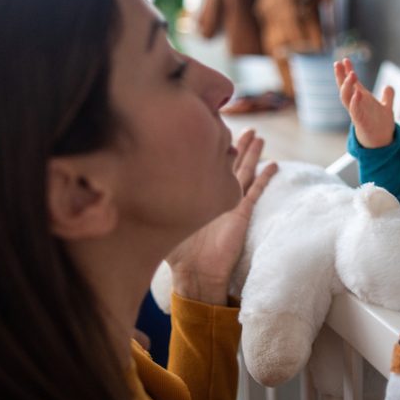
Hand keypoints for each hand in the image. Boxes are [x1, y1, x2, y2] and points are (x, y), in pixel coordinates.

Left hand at [166, 129, 277, 304]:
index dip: (209, 145)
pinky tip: (273, 164)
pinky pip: (255, 190)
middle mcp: (215, 194)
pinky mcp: (241, 213)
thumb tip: (126, 185)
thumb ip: (149, 200)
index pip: (206, 163)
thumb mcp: (159, 219)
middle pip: (229, 162)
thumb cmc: (175, 251)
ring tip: (259, 137)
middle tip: (246, 128)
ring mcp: (230, 202)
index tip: (212, 126)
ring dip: (252, 153)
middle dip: (237, 144)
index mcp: (198, 193)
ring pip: (244, 171)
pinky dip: (265, 177)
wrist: (195, 273)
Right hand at [333, 57, 394, 147]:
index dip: (347, 71)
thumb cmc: (381, 125)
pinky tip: (357, 93)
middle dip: (340, 76)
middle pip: (344, 88)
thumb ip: (388, 97)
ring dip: (347, 86)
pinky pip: (355, 111)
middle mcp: (356, 104)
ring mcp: (356, 112)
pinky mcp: (360, 121)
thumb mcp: (386, 107)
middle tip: (337, 63)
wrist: (382, 142)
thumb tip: (388, 86)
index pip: (351, 83)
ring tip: (351, 74)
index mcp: (361, 99)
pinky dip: (355, 102)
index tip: (344, 60)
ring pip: (346, 98)